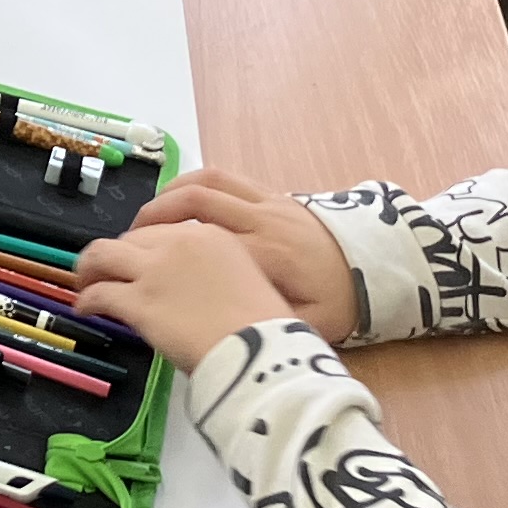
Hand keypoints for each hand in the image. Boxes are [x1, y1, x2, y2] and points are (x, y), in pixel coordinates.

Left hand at [69, 221, 299, 375]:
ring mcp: (155, 271)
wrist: (262, 352)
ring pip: (103, 254)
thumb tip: (195, 286)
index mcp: (211, 235)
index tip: (138, 260)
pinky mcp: (138, 302)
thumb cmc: (265, 326)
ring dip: (90, 268)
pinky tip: (86, 310)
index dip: (143, 245)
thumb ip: (217, 271)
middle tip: (108, 273)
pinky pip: (100, 294)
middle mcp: (179, 243)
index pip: (162, 230)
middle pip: (131, 238)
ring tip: (85, 283)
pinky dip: (87, 300)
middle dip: (116, 255)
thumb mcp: (248, 279)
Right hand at [117, 168, 355, 332]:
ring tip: (146, 217)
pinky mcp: (275, 195)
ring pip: (208, 181)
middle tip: (129, 238)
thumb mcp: (308, 327)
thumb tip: (225, 330)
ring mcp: (269, 202)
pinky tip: (176, 201)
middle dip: (155, 215)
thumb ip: (266, 325)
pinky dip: (194, 183)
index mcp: (267, 255)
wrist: (377, 266)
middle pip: (197, 201)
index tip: (137, 267)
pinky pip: (226, 177)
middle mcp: (263, 220)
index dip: (163, 253)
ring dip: (170, 193)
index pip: (203, 245)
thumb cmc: (339, 301)